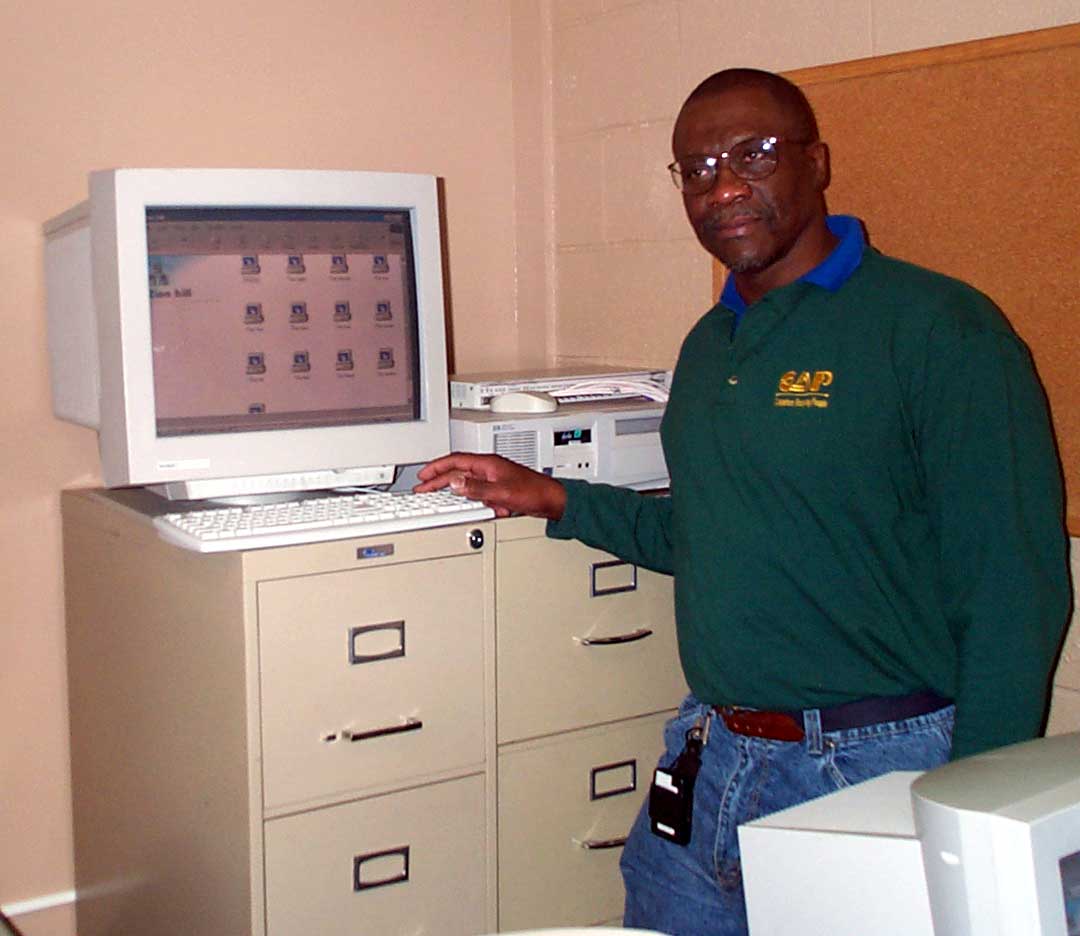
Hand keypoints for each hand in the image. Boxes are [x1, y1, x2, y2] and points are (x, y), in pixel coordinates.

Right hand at [414, 453, 566, 519]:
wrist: (552, 500)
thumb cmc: (533, 492)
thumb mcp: (502, 492)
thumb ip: (477, 488)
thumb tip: (456, 483)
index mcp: (488, 464)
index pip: (456, 461)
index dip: (437, 468)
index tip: (423, 476)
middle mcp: (489, 469)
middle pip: (457, 471)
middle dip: (438, 478)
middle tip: (422, 486)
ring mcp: (493, 479)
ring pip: (465, 482)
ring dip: (451, 489)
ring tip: (437, 495)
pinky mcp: (497, 490)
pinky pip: (476, 493)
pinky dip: (467, 499)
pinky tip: (465, 505)